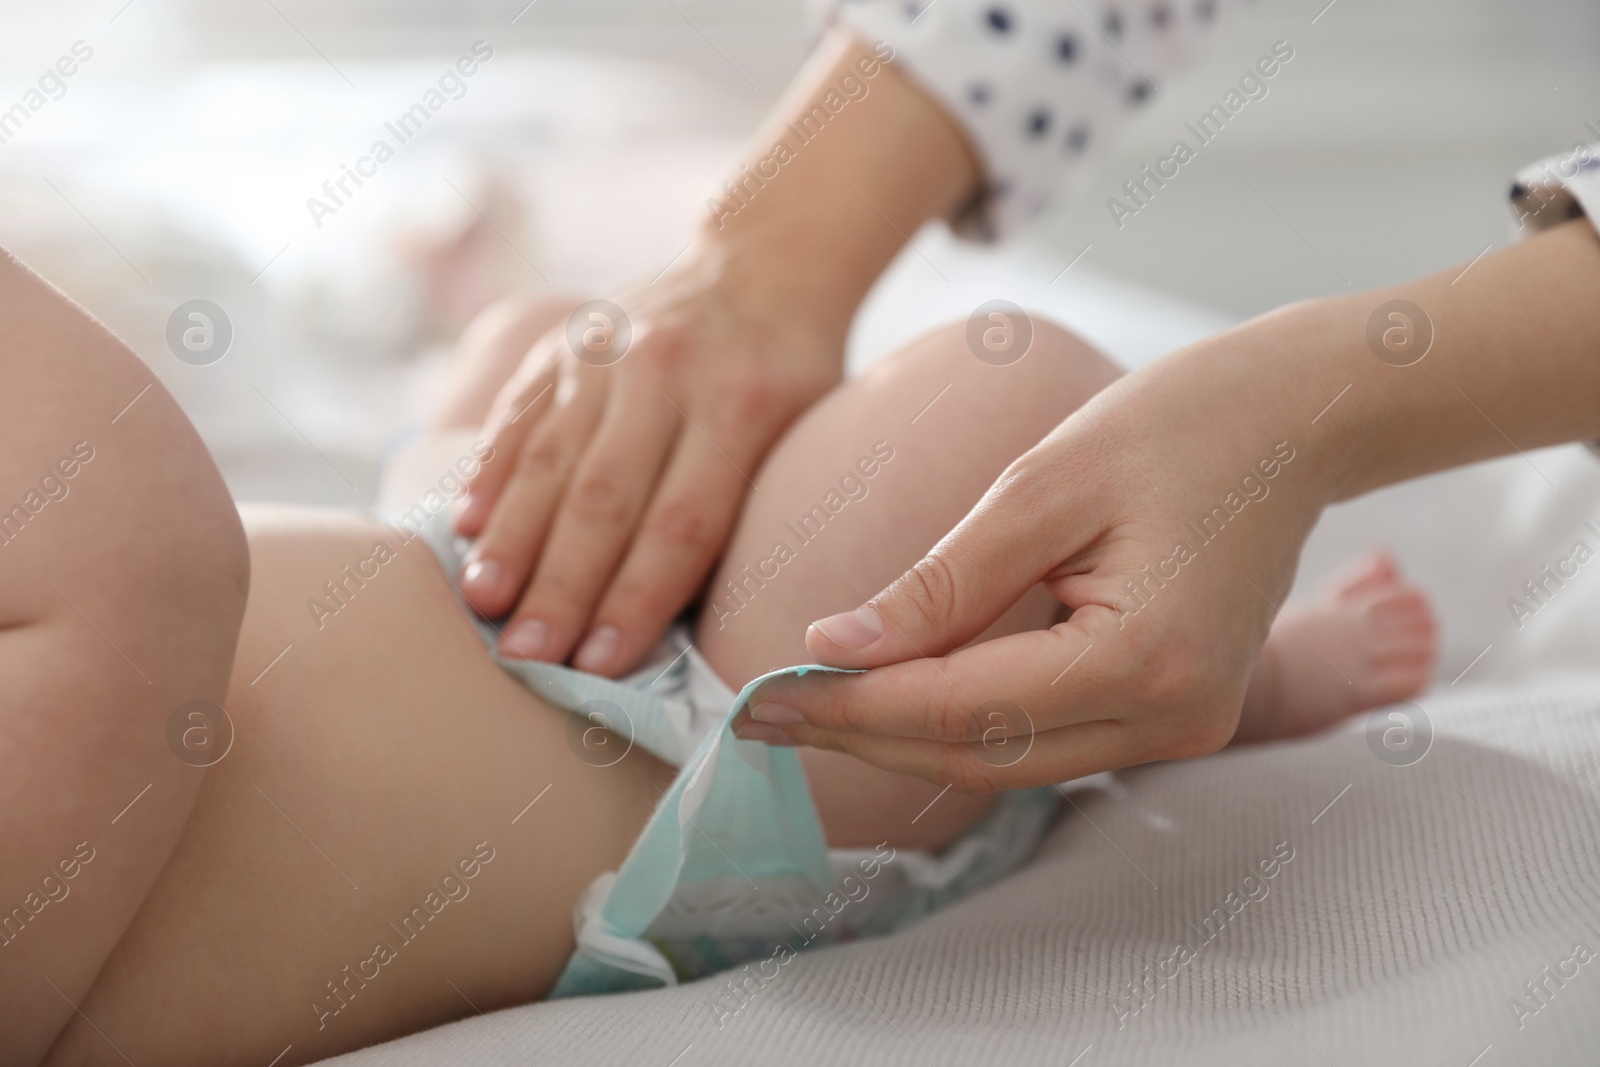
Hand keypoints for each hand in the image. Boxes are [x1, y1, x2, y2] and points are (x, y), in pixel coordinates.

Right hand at [452, 31, 980, 674]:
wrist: (762, 265)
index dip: (637, 598)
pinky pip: (518, 414)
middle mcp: (666, 375)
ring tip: (483, 602)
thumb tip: (687, 626)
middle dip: (563, 585)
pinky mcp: (562, 343)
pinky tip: (463, 526)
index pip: (681, 522)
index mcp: (740, 408)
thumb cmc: (792, 381)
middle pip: (605, 499)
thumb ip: (746, 513)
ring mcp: (607, 353)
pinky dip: (489, 471)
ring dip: (512, 538)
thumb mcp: (804, 437)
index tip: (601, 664)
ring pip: (549, 458)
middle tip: (528, 654)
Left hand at [732, 301, 1351, 791]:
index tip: (759, 699)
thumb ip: (941, 583)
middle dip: (863, 735)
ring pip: (1008, 759)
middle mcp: (1171, 719)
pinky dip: (964, 720)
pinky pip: (1045, 736)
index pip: (961, 707)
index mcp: (1143, 661)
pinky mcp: (1172, 713)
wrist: (1292, 420)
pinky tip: (895, 692)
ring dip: (906, 735)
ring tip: (809, 706)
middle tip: (759, 716)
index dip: (852, 709)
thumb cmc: (1175, 425)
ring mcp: (1182, 727)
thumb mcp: (1042, 486)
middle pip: (981, 754)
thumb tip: (834, 646)